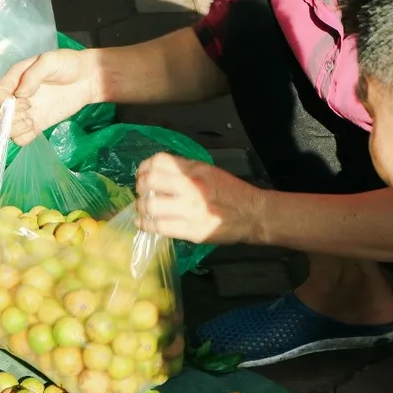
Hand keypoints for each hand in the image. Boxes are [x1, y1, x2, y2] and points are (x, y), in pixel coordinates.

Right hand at [0, 49, 100, 145]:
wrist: (87, 78)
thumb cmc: (68, 64)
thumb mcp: (50, 61)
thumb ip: (33, 75)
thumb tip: (20, 94)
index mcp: (14, 79)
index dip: (5, 102)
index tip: (26, 100)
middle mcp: (15, 97)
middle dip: (3, 117)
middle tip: (25, 113)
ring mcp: (25, 112)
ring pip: (5, 128)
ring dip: (14, 129)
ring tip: (31, 122)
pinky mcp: (36, 124)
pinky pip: (20, 138)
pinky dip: (23, 137)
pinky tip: (34, 128)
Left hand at [135, 153, 262, 244]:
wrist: (252, 214)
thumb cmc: (231, 192)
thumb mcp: (208, 171)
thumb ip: (184, 169)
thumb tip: (157, 169)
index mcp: (195, 171)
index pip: (159, 162)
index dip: (144, 167)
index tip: (142, 174)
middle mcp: (190, 188)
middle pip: (150, 182)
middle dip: (140, 187)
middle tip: (141, 192)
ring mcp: (190, 210)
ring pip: (150, 205)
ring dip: (140, 207)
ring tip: (143, 208)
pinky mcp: (191, 230)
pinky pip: (159, 227)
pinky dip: (146, 225)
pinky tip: (143, 223)